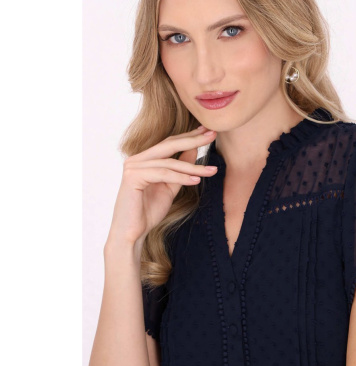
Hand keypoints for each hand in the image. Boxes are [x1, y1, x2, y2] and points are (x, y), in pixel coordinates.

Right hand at [106, 126, 217, 250]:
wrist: (131, 233)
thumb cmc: (148, 212)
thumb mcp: (170, 186)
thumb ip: (180, 169)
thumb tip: (194, 149)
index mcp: (144, 159)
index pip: (169, 143)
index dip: (190, 136)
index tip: (209, 132)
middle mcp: (136, 159)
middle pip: (169, 145)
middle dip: (193, 140)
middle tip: (213, 134)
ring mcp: (133, 166)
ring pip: (170, 162)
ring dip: (193, 167)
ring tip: (211, 170)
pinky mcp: (133, 177)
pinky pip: (163, 174)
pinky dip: (181, 177)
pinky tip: (196, 180)